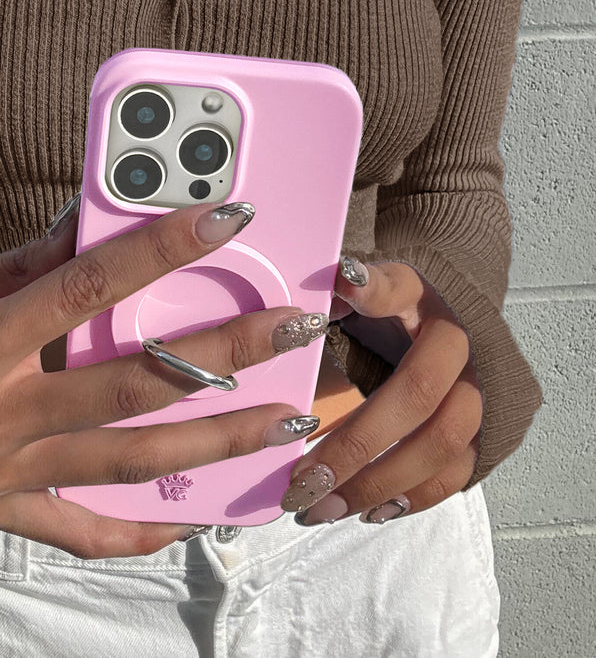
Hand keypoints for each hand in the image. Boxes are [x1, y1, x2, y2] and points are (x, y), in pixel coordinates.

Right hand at [0, 200, 318, 557]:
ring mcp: (3, 473)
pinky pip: (82, 533)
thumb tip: (93, 227)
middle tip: (295, 331)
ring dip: (218, 444)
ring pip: (131, 463)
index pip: (91, 286)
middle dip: (227, 354)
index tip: (224, 218)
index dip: (163, 247)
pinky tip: (196, 518)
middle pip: (136, 383)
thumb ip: (26, 262)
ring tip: (285, 423)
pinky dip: (142, 531)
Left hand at [280, 256, 481, 524]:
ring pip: (440, 447)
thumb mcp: (364, 287)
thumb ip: (348, 289)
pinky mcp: (486, 430)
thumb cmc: (388, 306)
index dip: (370, 291)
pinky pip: (456, 474)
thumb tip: (335, 277)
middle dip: (355, 446)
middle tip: (302, 482)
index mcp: (420, 298)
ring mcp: (479, 390)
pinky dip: (412, 498)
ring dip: (378, 484)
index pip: (394, 290)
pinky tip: (368, 512)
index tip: (340, 285)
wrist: (447, 314)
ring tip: (323, 509)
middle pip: (415, 398)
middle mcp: (457, 345)